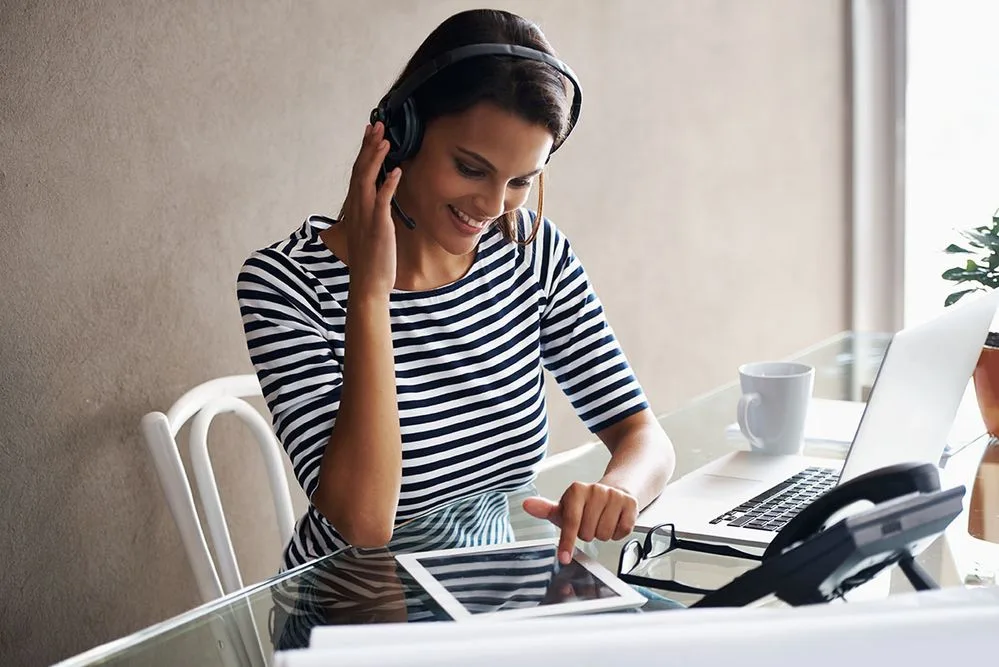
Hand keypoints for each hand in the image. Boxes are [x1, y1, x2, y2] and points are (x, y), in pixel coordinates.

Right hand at [342, 122, 401, 297]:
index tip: (370, 132)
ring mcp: (366, 217)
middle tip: (376, 125)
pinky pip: (382, 202)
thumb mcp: (372, 228)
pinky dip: (388, 185)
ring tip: (384, 140)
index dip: (364, 151)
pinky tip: (396, 172)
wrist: (368, 282)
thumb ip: (375, 210)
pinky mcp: (378, 227)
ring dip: (375, 159)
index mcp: (356, 207)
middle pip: (360, 170)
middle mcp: (357, 208)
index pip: (358, 172)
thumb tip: (383, 194)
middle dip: (368, 146)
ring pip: (367, 180)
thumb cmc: (372, 258)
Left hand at [522, 481, 638, 564]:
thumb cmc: (585, 504)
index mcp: (576, 490)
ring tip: (601, 521)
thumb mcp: (564, 508)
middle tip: (589, 523)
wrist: (613, 492)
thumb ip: (545, 509)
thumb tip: (527, 504)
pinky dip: (617, 533)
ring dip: (602, 534)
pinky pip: (622, 531)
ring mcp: (614, 495)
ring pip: (604, 534)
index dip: (567, 542)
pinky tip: (613, 521)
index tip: (564, 558)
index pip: (570, 522)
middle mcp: (596, 490)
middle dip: (587, 534)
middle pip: (588, 533)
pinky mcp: (630, 503)